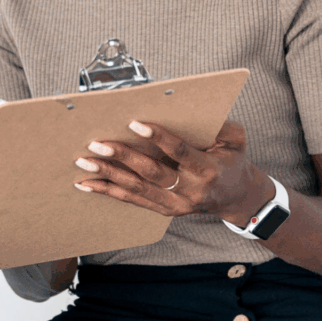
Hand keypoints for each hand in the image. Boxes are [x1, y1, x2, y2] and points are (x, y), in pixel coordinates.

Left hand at [73, 120, 274, 225]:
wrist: (236, 198)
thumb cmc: (232, 162)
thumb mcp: (236, 140)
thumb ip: (220, 126)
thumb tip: (192, 109)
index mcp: (208, 170)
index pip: (179, 152)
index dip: (158, 138)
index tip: (135, 124)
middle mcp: (189, 191)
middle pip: (151, 173)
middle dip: (122, 157)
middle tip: (98, 143)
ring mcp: (174, 205)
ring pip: (136, 189)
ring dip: (108, 174)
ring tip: (85, 161)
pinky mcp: (163, 211)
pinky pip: (132, 200)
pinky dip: (107, 191)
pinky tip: (87, 182)